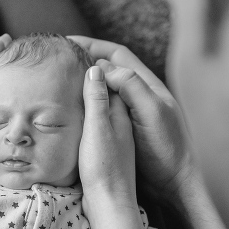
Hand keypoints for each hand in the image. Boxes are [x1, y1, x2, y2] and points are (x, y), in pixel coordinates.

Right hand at [70, 36, 193, 204]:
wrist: (171, 186)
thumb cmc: (165, 150)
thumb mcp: (150, 112)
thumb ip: (130, 86)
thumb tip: (102, 68)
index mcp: (147, 87)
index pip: (117, 55)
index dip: (93, 45)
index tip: (67, 43)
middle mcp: (138, 96)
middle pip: (109, 69)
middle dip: (85, 59)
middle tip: (57, 58)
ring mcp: (130, 115)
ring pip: (103, 89)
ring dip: (84, 81)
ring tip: (59, 79)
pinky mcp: (122, 133)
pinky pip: (101, 109)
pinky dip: (85, 102)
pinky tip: (70, 109)